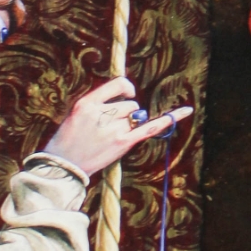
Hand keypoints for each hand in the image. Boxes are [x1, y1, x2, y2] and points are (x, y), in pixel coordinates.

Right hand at [43, 77, 191, 177]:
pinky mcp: (123, 143)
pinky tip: (186, 110)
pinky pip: (151, 128)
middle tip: (107, 129)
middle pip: (130, 105)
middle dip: (125, 113)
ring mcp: (114, 129)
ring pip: (136, 116)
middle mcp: (102, 114)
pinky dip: (169, 119)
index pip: (119, 84)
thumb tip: (127, 94)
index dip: (126, 88)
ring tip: (110, 137)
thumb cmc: (69, 139)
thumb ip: (100, 101)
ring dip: (130, 124)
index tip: (127, 94)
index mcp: (88, 103)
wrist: (64, 166)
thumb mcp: (77, 112)